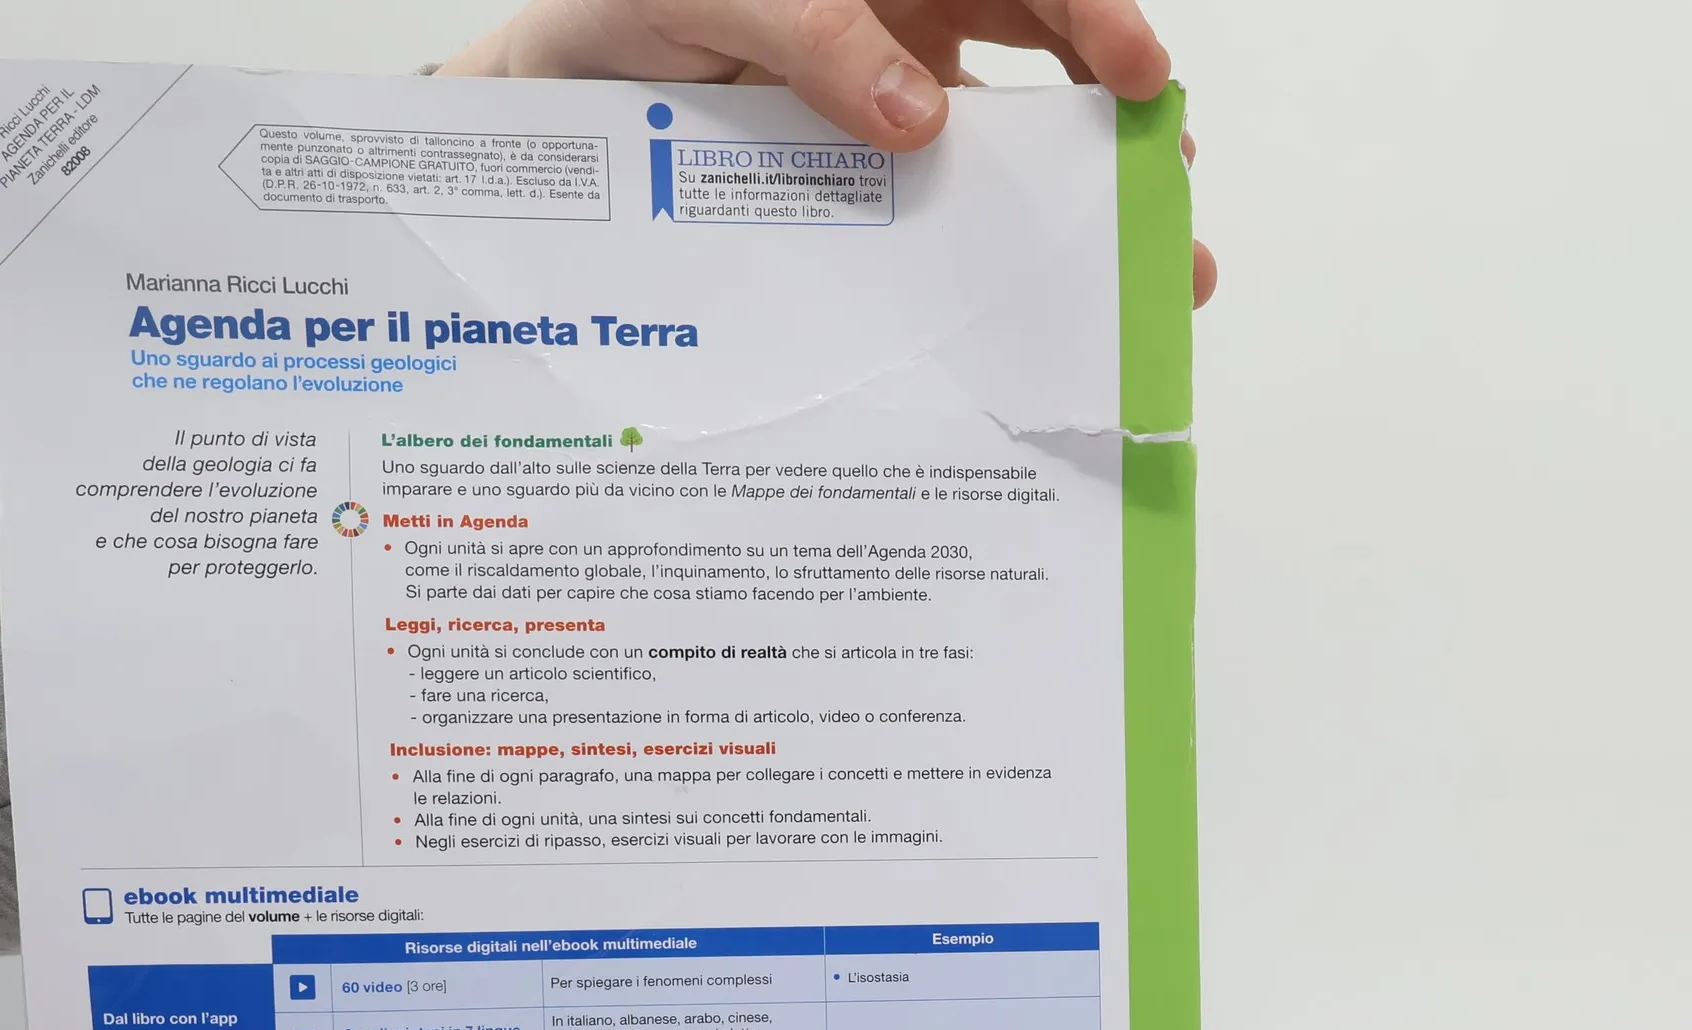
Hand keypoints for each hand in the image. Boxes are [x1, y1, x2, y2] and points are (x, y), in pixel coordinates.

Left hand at [442, 0, 1215, 305]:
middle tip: (1163, 205)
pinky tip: (1003, 314)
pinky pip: (929, 224)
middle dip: (1115, 136)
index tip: (1141, 80)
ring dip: (1062, 219)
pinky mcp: (855, 192)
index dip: (1098, 22)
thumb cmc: (625, 9)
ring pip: (1002, 161)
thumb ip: (816, 33)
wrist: (553, 95)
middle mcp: (910, 31)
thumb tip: (920, 115)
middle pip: (1048, 75)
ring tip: (1116, 282)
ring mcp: (888, 117)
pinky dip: (973, 267)